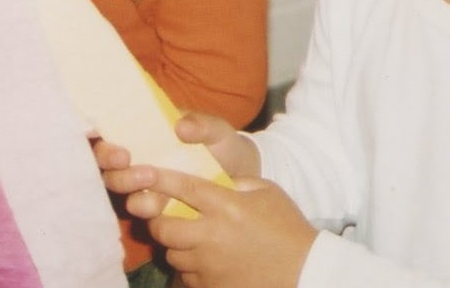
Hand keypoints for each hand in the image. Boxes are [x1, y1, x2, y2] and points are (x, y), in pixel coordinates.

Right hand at [95, 112, 259, 219]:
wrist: (242, 180)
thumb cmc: (223, 147)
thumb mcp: (217, 130)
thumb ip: (202, 124)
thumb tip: (180, 126)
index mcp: (146, 135)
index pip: (109, 133)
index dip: (98, 137)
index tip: (108, 141)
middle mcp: (139, 161)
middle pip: (106, 165)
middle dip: (110, 165)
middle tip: (127, 160)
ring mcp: (146, 188)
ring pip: (121, 191)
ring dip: (129, 187)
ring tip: (151, 180)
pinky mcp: (158, 212)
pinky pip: (143, 214)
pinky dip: (147, 211)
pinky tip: (163, 206)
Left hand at [144, 168, 314, 287]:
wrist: (303, 270)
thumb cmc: (286, 226)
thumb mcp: (267, 191)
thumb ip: (236, 182)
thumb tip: (211, 179)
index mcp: (227, 207)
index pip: (184, 188)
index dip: (161, 179)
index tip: (146, 173)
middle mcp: (212, 236)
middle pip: (164, 227)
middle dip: (157, 219)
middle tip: (163, 215)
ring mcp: (209, 265)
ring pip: (171, 253)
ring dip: (174, 244)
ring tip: (188, 238)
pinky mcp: (210, 286)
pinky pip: (185, 275)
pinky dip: (188, 266)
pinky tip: (204, 259)